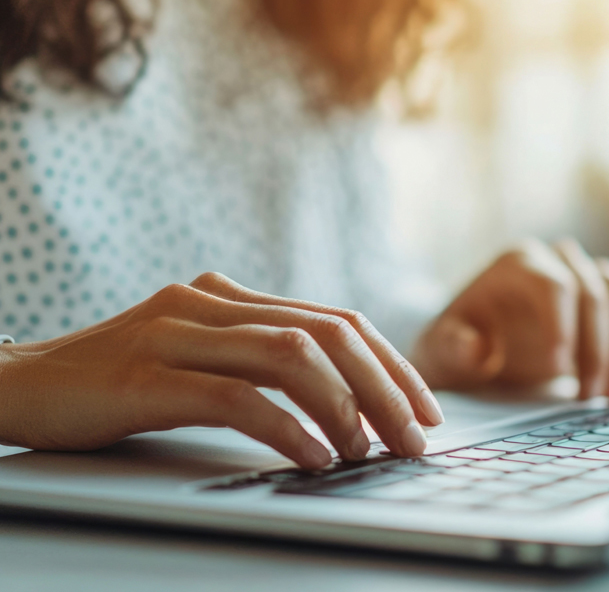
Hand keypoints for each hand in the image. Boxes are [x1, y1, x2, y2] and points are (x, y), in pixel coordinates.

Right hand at [0, 273, 444, 466]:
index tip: (423, 406)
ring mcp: (179, 331)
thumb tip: (339, 397)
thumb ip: (255, 359)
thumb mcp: (196, 357)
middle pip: (326, 332)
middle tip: (417, 435)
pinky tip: (317, 456)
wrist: (21, 383)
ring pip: (291, 355)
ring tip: (373, 449)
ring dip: (346, 404)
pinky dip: (288, 426)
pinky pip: (237, 396)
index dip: (388, 361)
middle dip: (384, 385)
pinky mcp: (148, 372)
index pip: (334, 318)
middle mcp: (212, 301)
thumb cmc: (118, 380)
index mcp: (231, 296)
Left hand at [411, 239, 608, 399]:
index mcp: (517, 264)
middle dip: (598, 347)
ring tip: (608, 395)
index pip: (553, 283)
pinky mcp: (603, 302)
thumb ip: (453, 347)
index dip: (563, 323)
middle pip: (594, 290)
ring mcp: (582, 276)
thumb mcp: (443, 350)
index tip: (559, 366)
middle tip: (590, 397)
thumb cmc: (456, 346)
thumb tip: (476, 347)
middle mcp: (554, 261)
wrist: (473, 349)